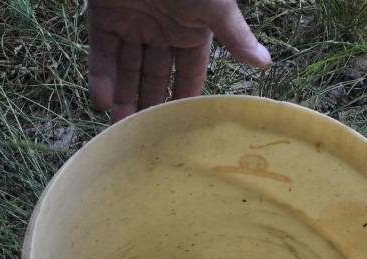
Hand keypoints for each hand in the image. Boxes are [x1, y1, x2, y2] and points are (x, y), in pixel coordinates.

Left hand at [87, 0, 270, 122]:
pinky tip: (102, 101)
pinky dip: (100, 75)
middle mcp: (162, 29)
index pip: (190, 72)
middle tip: (144, 138)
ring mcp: (132, 22)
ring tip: (119, 128)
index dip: (185, 96)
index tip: (181, 128)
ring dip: (124, 96)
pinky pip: (101, 51)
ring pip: (127, 68)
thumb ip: (235, 35)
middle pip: (155, 75)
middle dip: (149, 104)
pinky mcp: (103, 15)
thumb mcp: (214, 5)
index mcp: (192, 29)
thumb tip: (266, 65)